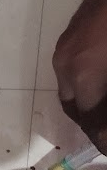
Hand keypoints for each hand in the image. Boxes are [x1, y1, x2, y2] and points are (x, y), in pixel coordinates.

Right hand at [52, 0, 106, 153]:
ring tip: (102, 105)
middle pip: (74, 105)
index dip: (100, 136)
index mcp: (83, 73)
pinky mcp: (71, 34)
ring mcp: (66, 46)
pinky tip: (103, 76)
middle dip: (91, 120)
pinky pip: (73, 67)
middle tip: (105, 129)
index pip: (87, 118)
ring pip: (72, 85)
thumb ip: (103, 95)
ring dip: (88, 99)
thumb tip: (102, 125)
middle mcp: (66, 63)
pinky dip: (87, 79)